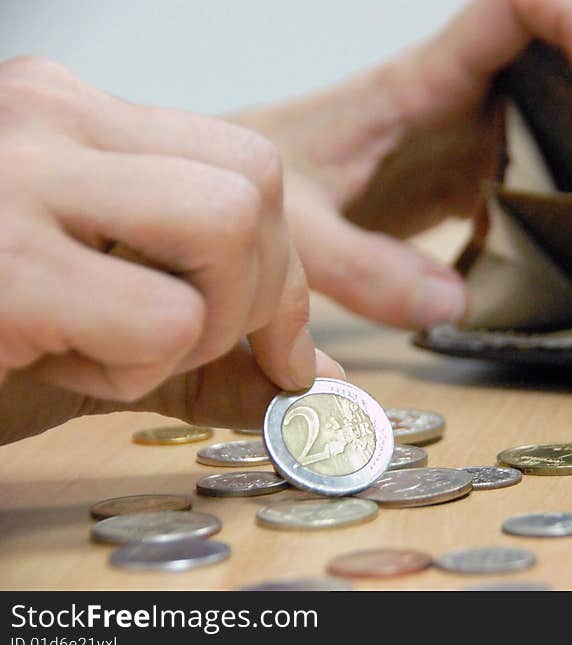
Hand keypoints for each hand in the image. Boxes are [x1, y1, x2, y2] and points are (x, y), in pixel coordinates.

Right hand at [0, 57, 342, 443]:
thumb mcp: (105, 329)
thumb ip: (214, 351)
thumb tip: (317, 379)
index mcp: (75, 116)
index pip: (252, 169)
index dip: (284, 271)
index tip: (274, 345)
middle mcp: (47, 115)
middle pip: (256, 189)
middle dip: (256, 297)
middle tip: (183, 342)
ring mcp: (18, 174)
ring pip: (227, 229)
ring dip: (199, 326)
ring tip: (110, 346)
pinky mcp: (2, 263)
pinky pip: (164, 321)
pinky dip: (131, 370)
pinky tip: (53, 362)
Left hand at [234, 0, 571, 328]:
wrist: (235, 192)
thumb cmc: (254, 184)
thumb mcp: (296, 228)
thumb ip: (362, 267)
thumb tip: (455, 303)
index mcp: (418, 84)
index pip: (514, 8)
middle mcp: (455, 103)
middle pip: (560, 56)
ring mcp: (466, 143)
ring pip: (558, 117)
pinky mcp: (465, 184)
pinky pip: (534, 176)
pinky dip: (568, 201)